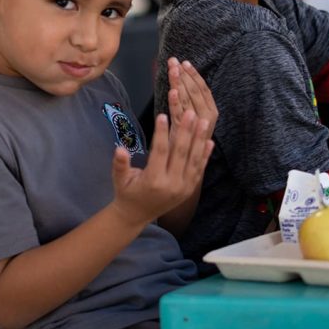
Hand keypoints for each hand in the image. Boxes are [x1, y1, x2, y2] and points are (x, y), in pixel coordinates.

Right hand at [110, 111, 212, 225]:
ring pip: (193, 160)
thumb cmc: (127, 193)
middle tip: (190, 113)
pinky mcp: (189, 189)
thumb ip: (120, 164)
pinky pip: (199, 170)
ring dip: (199, 140)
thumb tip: (119, 148)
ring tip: (203, 121)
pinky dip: (205, 155)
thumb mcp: (119, 179)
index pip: (160, 152)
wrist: (137, 216)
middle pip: (180, 153)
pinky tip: (209, 141)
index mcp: (153, 180)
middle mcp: (171, 185)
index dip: (161, 133)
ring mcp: (183, 188)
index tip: (163, 115)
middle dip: (186, 131)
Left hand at [167, 57, 217, 139]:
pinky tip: (171, 91)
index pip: (204, 90)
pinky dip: (175, 103)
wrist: (182, 168)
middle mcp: (206, 119)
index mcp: (211, 113)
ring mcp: (196, 127)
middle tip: (174, 61)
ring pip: (187, 101)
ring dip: (180, 84)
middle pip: (196, 93)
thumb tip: (180, 81)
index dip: (194, 75)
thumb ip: (187, 104)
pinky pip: (179, 115)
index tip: (185, 63)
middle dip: (185, 75)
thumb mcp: (189, 122)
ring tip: (173, 69)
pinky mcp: (183, 134)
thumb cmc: (184, 143)